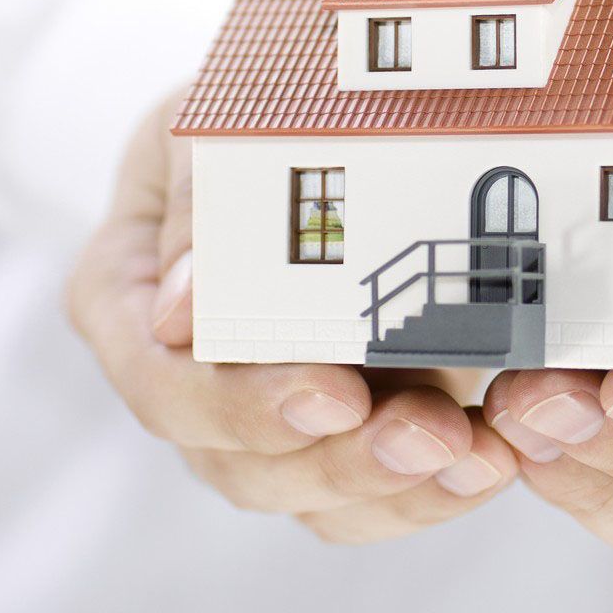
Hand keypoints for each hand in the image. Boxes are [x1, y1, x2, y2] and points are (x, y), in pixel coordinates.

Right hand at [68, 93, 515, 541]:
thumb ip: (200, 201)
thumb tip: (178, 313)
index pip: (162, 384)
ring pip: (312, 494)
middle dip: (343, 459)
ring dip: (400, 487)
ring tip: (480, 458)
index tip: (335, 395)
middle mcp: (189, 376)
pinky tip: (487, 462)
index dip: (245, 406)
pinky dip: (429, 491)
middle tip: (434, 436)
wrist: (314, 126)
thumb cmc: (246, 116)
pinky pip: (370, 496)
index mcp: (126, 300)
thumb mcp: (211, 124)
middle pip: (241, 462)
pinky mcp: (337, 430)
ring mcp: (263, 415)